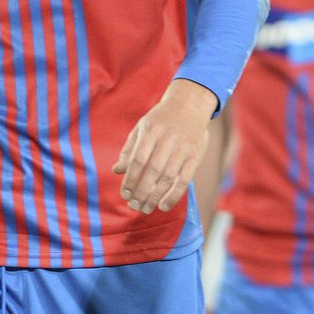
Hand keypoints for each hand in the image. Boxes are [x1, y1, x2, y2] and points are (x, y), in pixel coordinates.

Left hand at [113, 79, 216, 214]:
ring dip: (155, 196)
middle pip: (152, 171)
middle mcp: (167, 139)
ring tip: (145, 208)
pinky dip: (174, 195)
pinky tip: (163, 206)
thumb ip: (130, 149)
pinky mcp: (195, 156)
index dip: (130, 179)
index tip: (125, 194)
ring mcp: (183, 148)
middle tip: (134, 206)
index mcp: (151, 131)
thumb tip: (117, 171)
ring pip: (167, 177)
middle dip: (141, 191)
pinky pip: (184, 179)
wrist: (190, 104)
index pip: (138, 160)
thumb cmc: (162, 119)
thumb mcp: (142, 128)